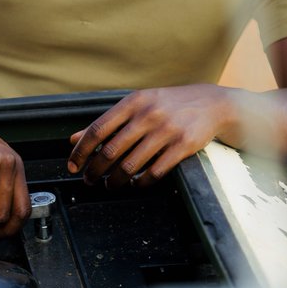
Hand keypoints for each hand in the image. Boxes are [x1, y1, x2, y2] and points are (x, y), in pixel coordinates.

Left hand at [67, 85, 229, 187]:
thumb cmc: (169, 105)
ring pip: (130, 165)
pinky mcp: (183, 146)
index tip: (73, 165)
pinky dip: (141, 182)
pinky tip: (136, 184)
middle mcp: (148, 115)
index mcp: (133, 102)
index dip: (81, 151)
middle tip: (90, 180)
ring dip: (115, 181)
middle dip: (95, 170)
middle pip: (111, 151)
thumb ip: (108, 122)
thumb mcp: (138, 105)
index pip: (98, 129)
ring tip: (111, 185)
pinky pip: (155, 172)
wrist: (213, 104)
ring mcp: (166, 131)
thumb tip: (74, 139)